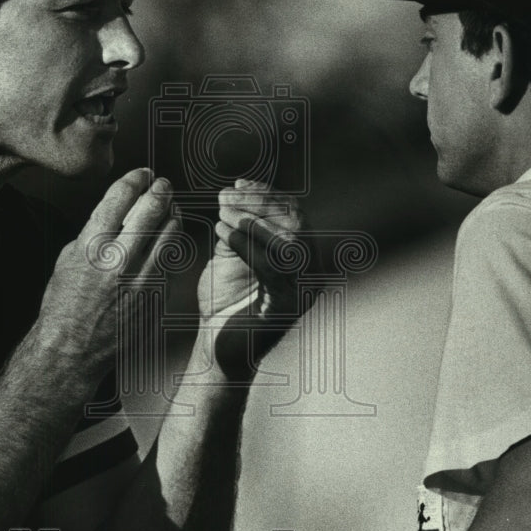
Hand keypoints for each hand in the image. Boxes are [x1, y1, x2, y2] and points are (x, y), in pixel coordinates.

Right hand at [40, 168, 178, 376]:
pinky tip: (171, 236)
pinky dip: (173, 243)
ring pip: (169, 232)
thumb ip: (94, 231)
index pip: (121, 196)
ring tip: (171, 206)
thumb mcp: (69, 257)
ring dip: (173, 214)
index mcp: (92, 244)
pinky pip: (172, 260)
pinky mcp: (155, 295)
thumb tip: (117, 211)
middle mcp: (118, 258)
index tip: (142, 174)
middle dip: (160, 190)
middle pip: (151, 208)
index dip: (136, 178)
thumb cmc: (65, 303)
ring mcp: (141, 278)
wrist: (72, 347)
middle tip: (163, 184)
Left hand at [198, 179, 314, 380]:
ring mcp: (305, 289)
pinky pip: (273, 269)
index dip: (267, 193)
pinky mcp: (291, 307)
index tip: (238, 183)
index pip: (294, 213)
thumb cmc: (224, 300)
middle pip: (297, 222)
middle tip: (227, 196)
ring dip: (254, 221)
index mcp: (302, 255)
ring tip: (223, 211)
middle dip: (261, 203)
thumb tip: (237, 188)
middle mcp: (312, 271)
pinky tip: (224, 232)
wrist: (218, 347)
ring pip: (290, 242)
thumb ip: (242, 224)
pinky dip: (248, 245)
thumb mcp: (233, 253)